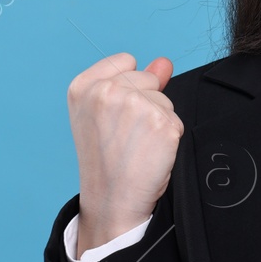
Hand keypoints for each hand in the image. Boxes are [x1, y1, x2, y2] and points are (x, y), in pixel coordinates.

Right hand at [67, 53, 182, 256]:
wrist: (111, 201)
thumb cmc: (105, 160)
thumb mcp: (105, 114)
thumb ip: (135, 80)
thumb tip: (164, 63)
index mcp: (84, 86)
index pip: (125, 61)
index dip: (128, 86)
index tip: (114, 115)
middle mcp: (106, 91)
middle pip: (148, 78)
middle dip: (145, 103)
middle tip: (125, 135)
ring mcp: (135, 106)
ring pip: (165, 99)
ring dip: (158, 121)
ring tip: (136, 145)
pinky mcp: (161, 123)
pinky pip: (176, 120)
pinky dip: (169, 138)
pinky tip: (150, 154)